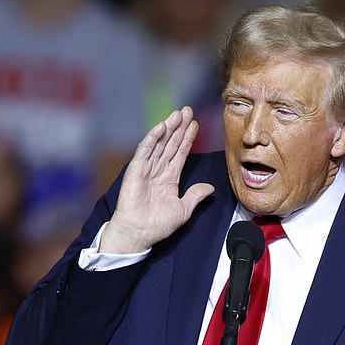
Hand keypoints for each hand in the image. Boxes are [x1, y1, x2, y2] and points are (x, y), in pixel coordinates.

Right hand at [100, 106, 214, 253]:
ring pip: (159, 143)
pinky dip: (152, 138)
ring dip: (168, 128)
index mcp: (169, 178)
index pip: (180, 153)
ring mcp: (146, 168)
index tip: (195, 124)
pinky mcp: (135, 170)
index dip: (187, 138)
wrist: (138, 234)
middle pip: (170, 143)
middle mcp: (158, 170)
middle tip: (187, 110)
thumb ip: (195, 196)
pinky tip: (160, 127)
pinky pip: (145, 151)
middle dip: (179, 127)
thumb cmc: (157, 225)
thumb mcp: (183, 210)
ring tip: (177, 114)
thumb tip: (209, 188)